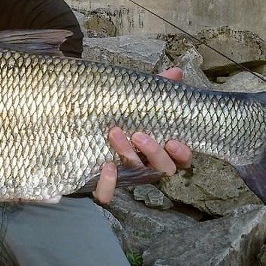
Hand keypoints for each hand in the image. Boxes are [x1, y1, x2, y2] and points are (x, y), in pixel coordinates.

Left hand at [92, 67, 191, 205]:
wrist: (83, 137)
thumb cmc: (124, 120)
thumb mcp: (140, 104)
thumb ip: (158, 90)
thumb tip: (176, 71)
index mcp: (161, 151)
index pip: (181, 159)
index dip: (182, 153)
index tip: (174, 141)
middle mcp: (147, 167)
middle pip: (161, 168)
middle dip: (153, 152)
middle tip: (138, 134)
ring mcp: (127, 177)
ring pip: (135, 175)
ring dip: (128, 155)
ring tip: (114, 133)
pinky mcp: (103, 186)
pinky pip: (108, 194)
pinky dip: (108, 184)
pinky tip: (106, 166)